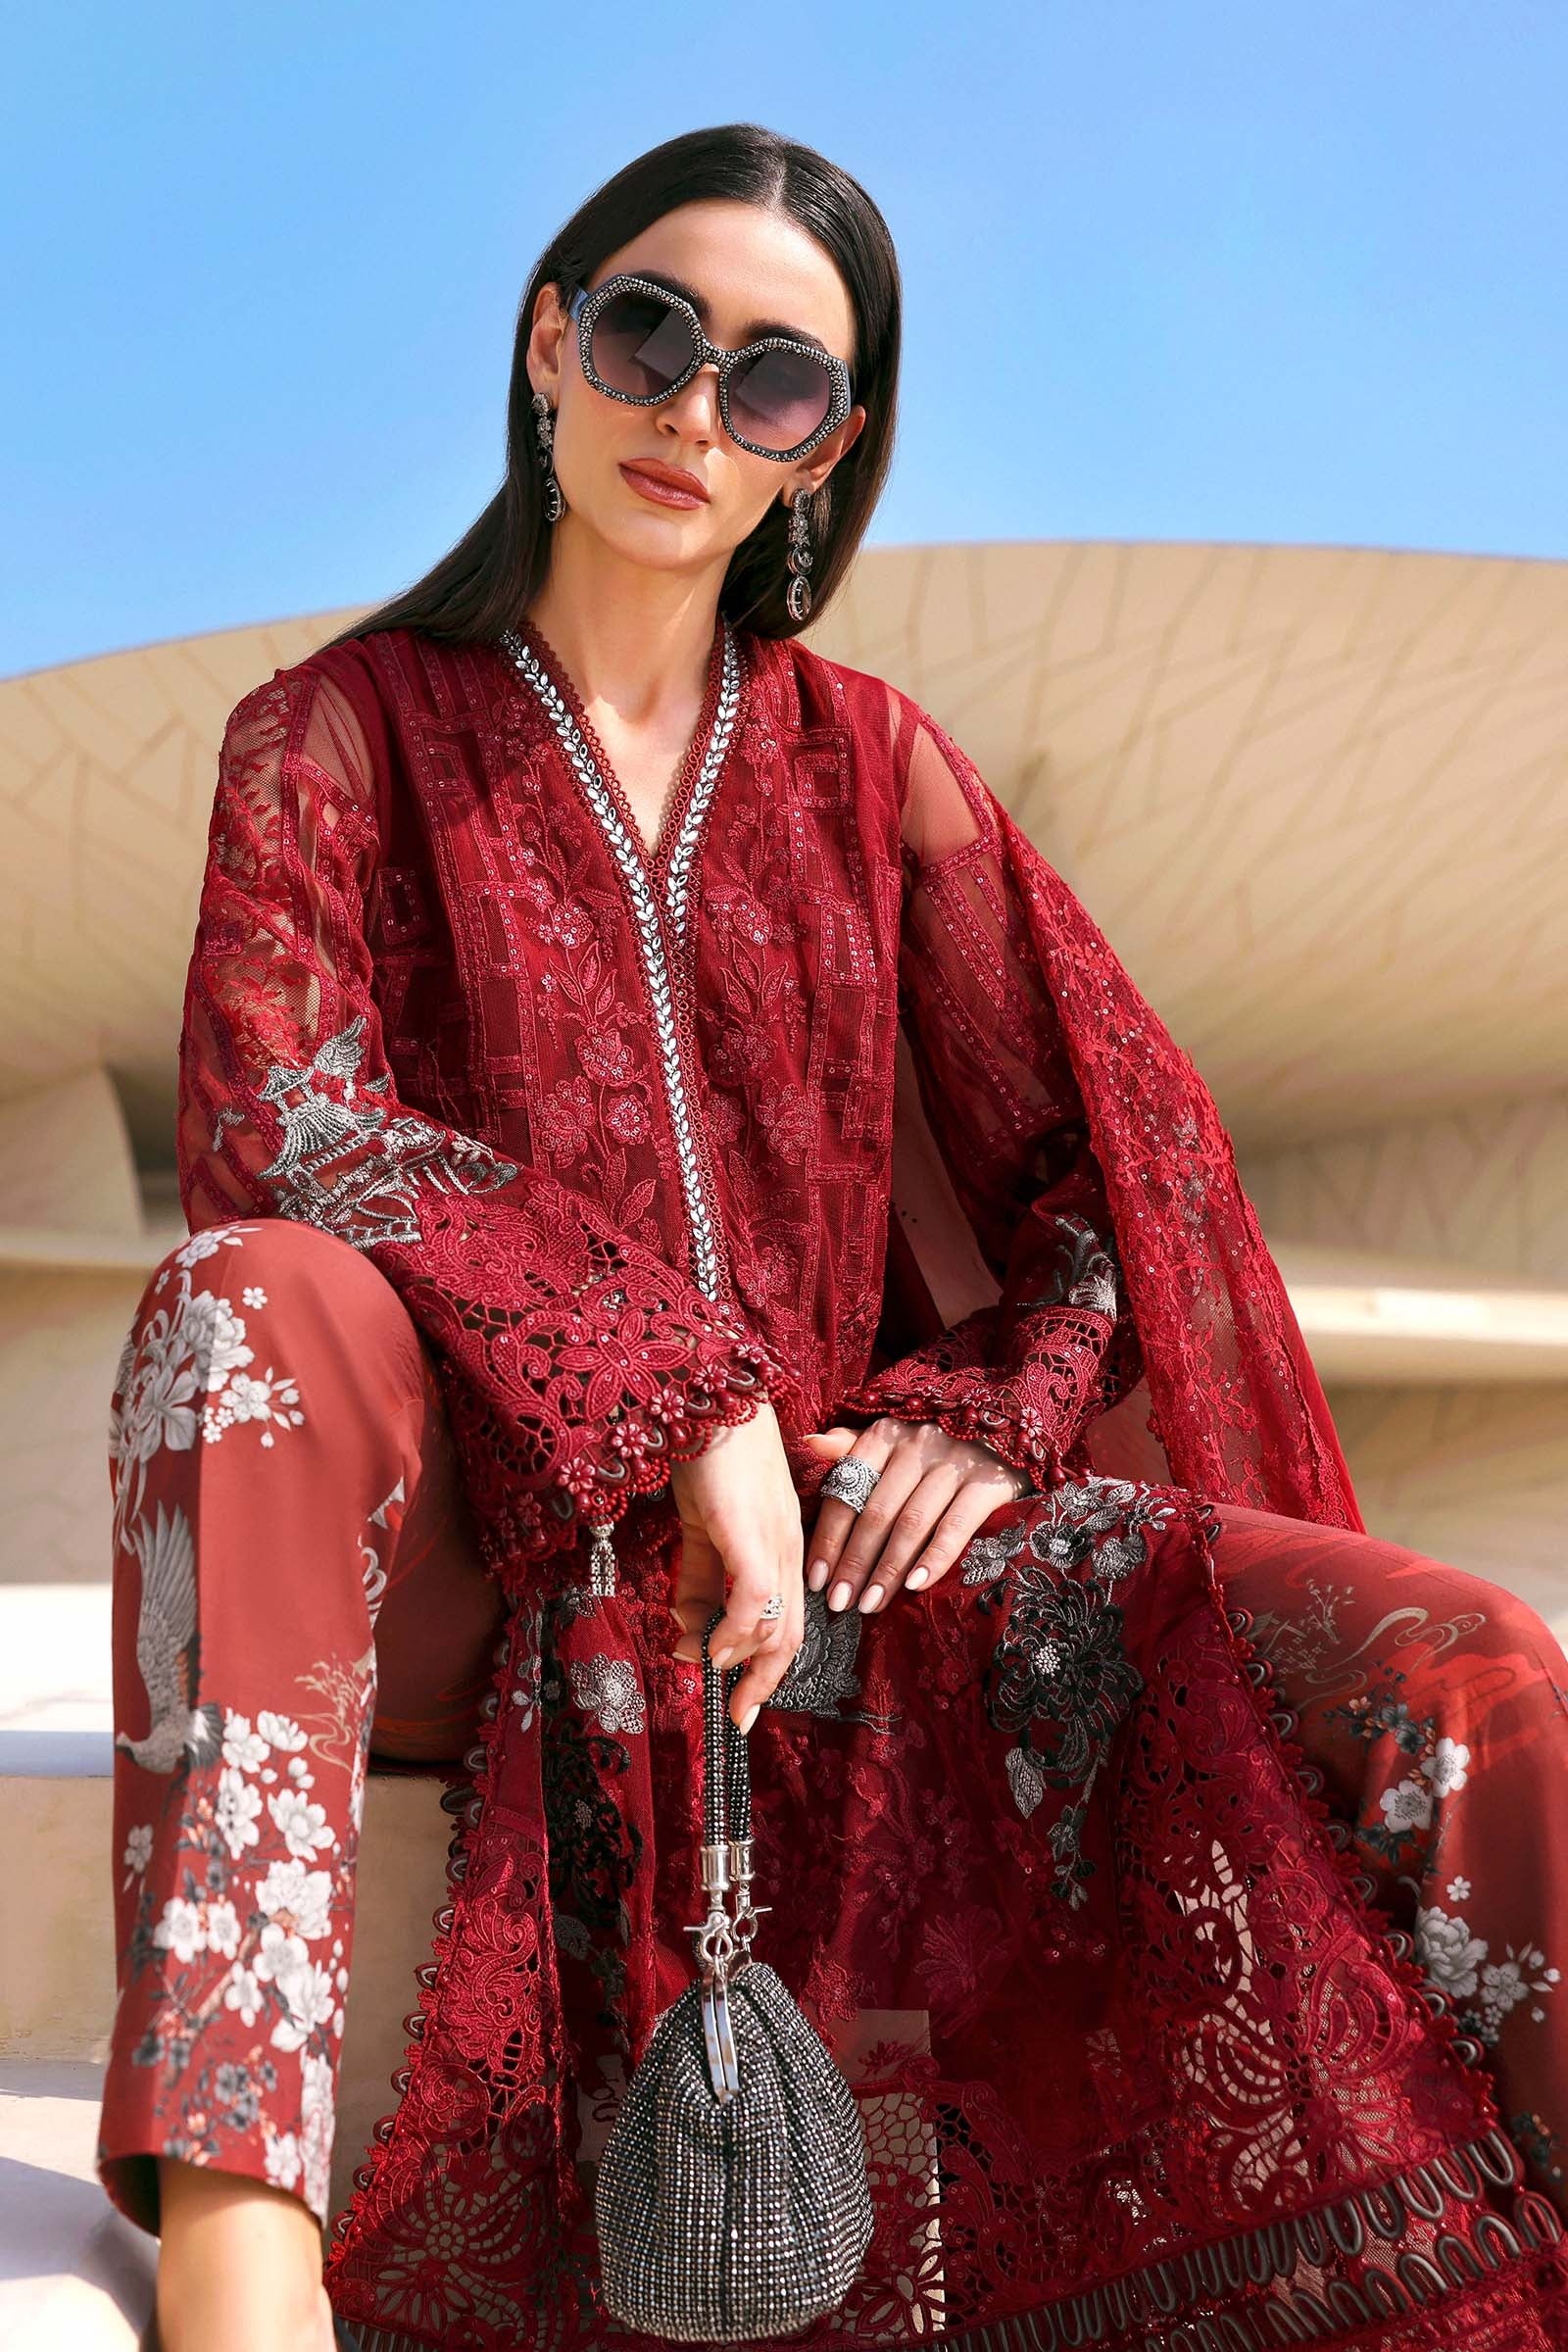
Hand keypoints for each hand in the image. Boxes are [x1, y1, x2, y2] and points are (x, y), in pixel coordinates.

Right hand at [666, 1399, 804, 1730]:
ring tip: (708, 1671)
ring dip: (741, 1659)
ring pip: (776, 1623)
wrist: (708, 1395)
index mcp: (782, 1545)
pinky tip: (711, 1645)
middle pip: (790, 1634)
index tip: (743, 1703)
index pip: (788, 1620)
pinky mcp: (749, 1532)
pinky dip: (734, 1632)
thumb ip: (699, 1581)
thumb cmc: (709, 1455)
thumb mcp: (703, 1529)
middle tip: (737, 1717)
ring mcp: (773, 1540)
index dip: (767, 1667)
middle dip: (763, 1683)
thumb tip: (689, 1637)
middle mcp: (788, 1547)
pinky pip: (753, 1599)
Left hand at [799, 1418, 1028, 1615]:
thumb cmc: (937, 1448)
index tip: (815, 1579)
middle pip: (876, 1512)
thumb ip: (852, 1447)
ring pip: (912, 1523)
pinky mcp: (989, 1481)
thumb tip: (809, 1444)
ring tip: (870, 1605)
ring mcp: (955, 1462)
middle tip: (839, 1603)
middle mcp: (917, 1443)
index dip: (829, 1538)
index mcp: (886, 1434)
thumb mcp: (894, 1441)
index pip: (846, 1491)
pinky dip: (934, 1558)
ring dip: (888, 1569)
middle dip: (854, 1563)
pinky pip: (956, 1526)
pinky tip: (915, 1586)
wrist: (1009, 1433)